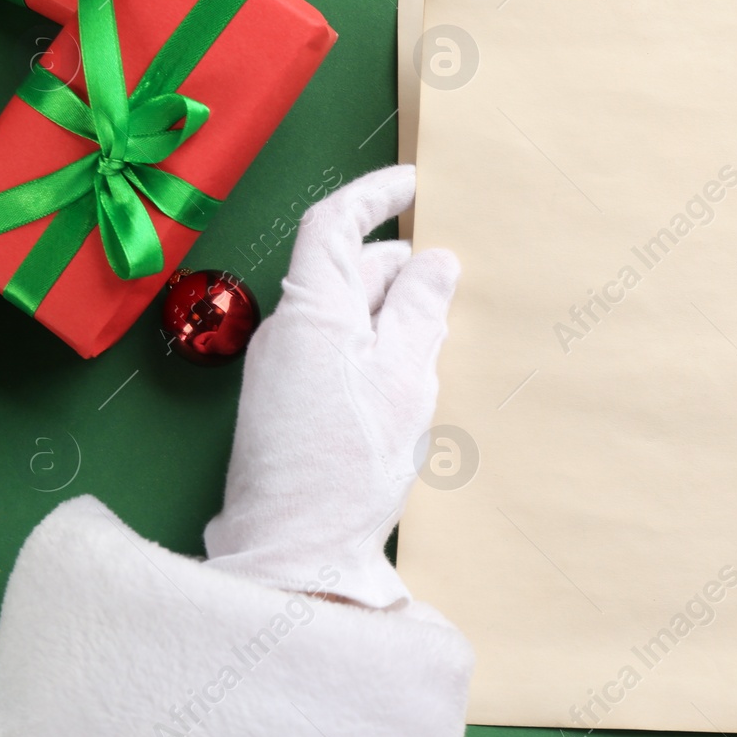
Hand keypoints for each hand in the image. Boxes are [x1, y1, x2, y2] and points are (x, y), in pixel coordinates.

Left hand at [204, 165, 458, 608]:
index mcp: (313, 311)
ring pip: (345, 316)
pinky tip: (410, 380)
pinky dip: (377, 349)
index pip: (333, 224)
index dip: (373, 194)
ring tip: (441, 334)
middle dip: (397, 265)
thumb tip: (433, 261)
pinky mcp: (289, 409)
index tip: (412, 183)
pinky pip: (338, 354)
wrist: (292, 554)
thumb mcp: (406, 378)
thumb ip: (420, 310)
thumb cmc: (347, 467)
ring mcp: (284, 372)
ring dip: (392, 312)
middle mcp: (289, 333)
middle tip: (451, 274)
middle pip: (344, 271)